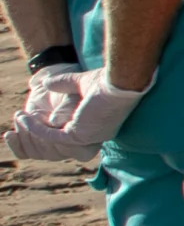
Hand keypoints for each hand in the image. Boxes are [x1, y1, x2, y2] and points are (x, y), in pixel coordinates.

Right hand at [8, 66, 144, 163]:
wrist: (121, 80)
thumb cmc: (108, 80)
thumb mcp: (80, 83)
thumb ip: (63, 85)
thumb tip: (46, 84)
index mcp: (97, 128)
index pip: (66, 138)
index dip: (45, 133)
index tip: (29, 124)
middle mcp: (93, 137)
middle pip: (55, 145)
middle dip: (33, 136)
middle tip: (19, 121)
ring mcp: (86, 138)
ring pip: (50, 142)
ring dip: (31, 131)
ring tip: (19, 118)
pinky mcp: (79, 135)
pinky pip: (50, 136)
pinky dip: (35, 128)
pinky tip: (23, 117)